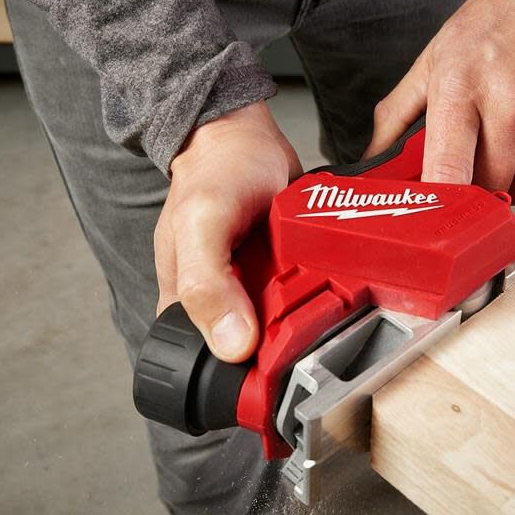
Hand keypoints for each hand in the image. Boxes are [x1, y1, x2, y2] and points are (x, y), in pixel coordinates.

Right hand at [155, 102, 301, 362]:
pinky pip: (307, 303)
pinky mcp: (284, 280)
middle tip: (307, 315)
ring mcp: (255, 297)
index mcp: (185, 311)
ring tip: (320, 294)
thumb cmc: (214, 173)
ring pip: (289, 333)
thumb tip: (232, 347)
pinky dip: (321, 296)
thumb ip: (208, 285)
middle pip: (261, 356)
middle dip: (289, 349)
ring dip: (311, 323)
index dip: (248, 377)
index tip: (280, 365)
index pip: (215, 371)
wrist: (243, 137)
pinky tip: (328, 283)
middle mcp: (220, 311)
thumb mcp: (203, 224)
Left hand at [364, 0, 514, 202]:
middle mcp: (511, 102)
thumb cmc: (497, 21)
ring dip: (513, 177)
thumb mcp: (434, 58)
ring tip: (508, 138)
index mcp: (461, 87)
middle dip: (477, 186)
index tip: (434, 214)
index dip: (440, 204)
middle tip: (474, 159)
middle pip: (489, 188)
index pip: (448, 171)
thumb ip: (397, 117)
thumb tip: (372, 161)